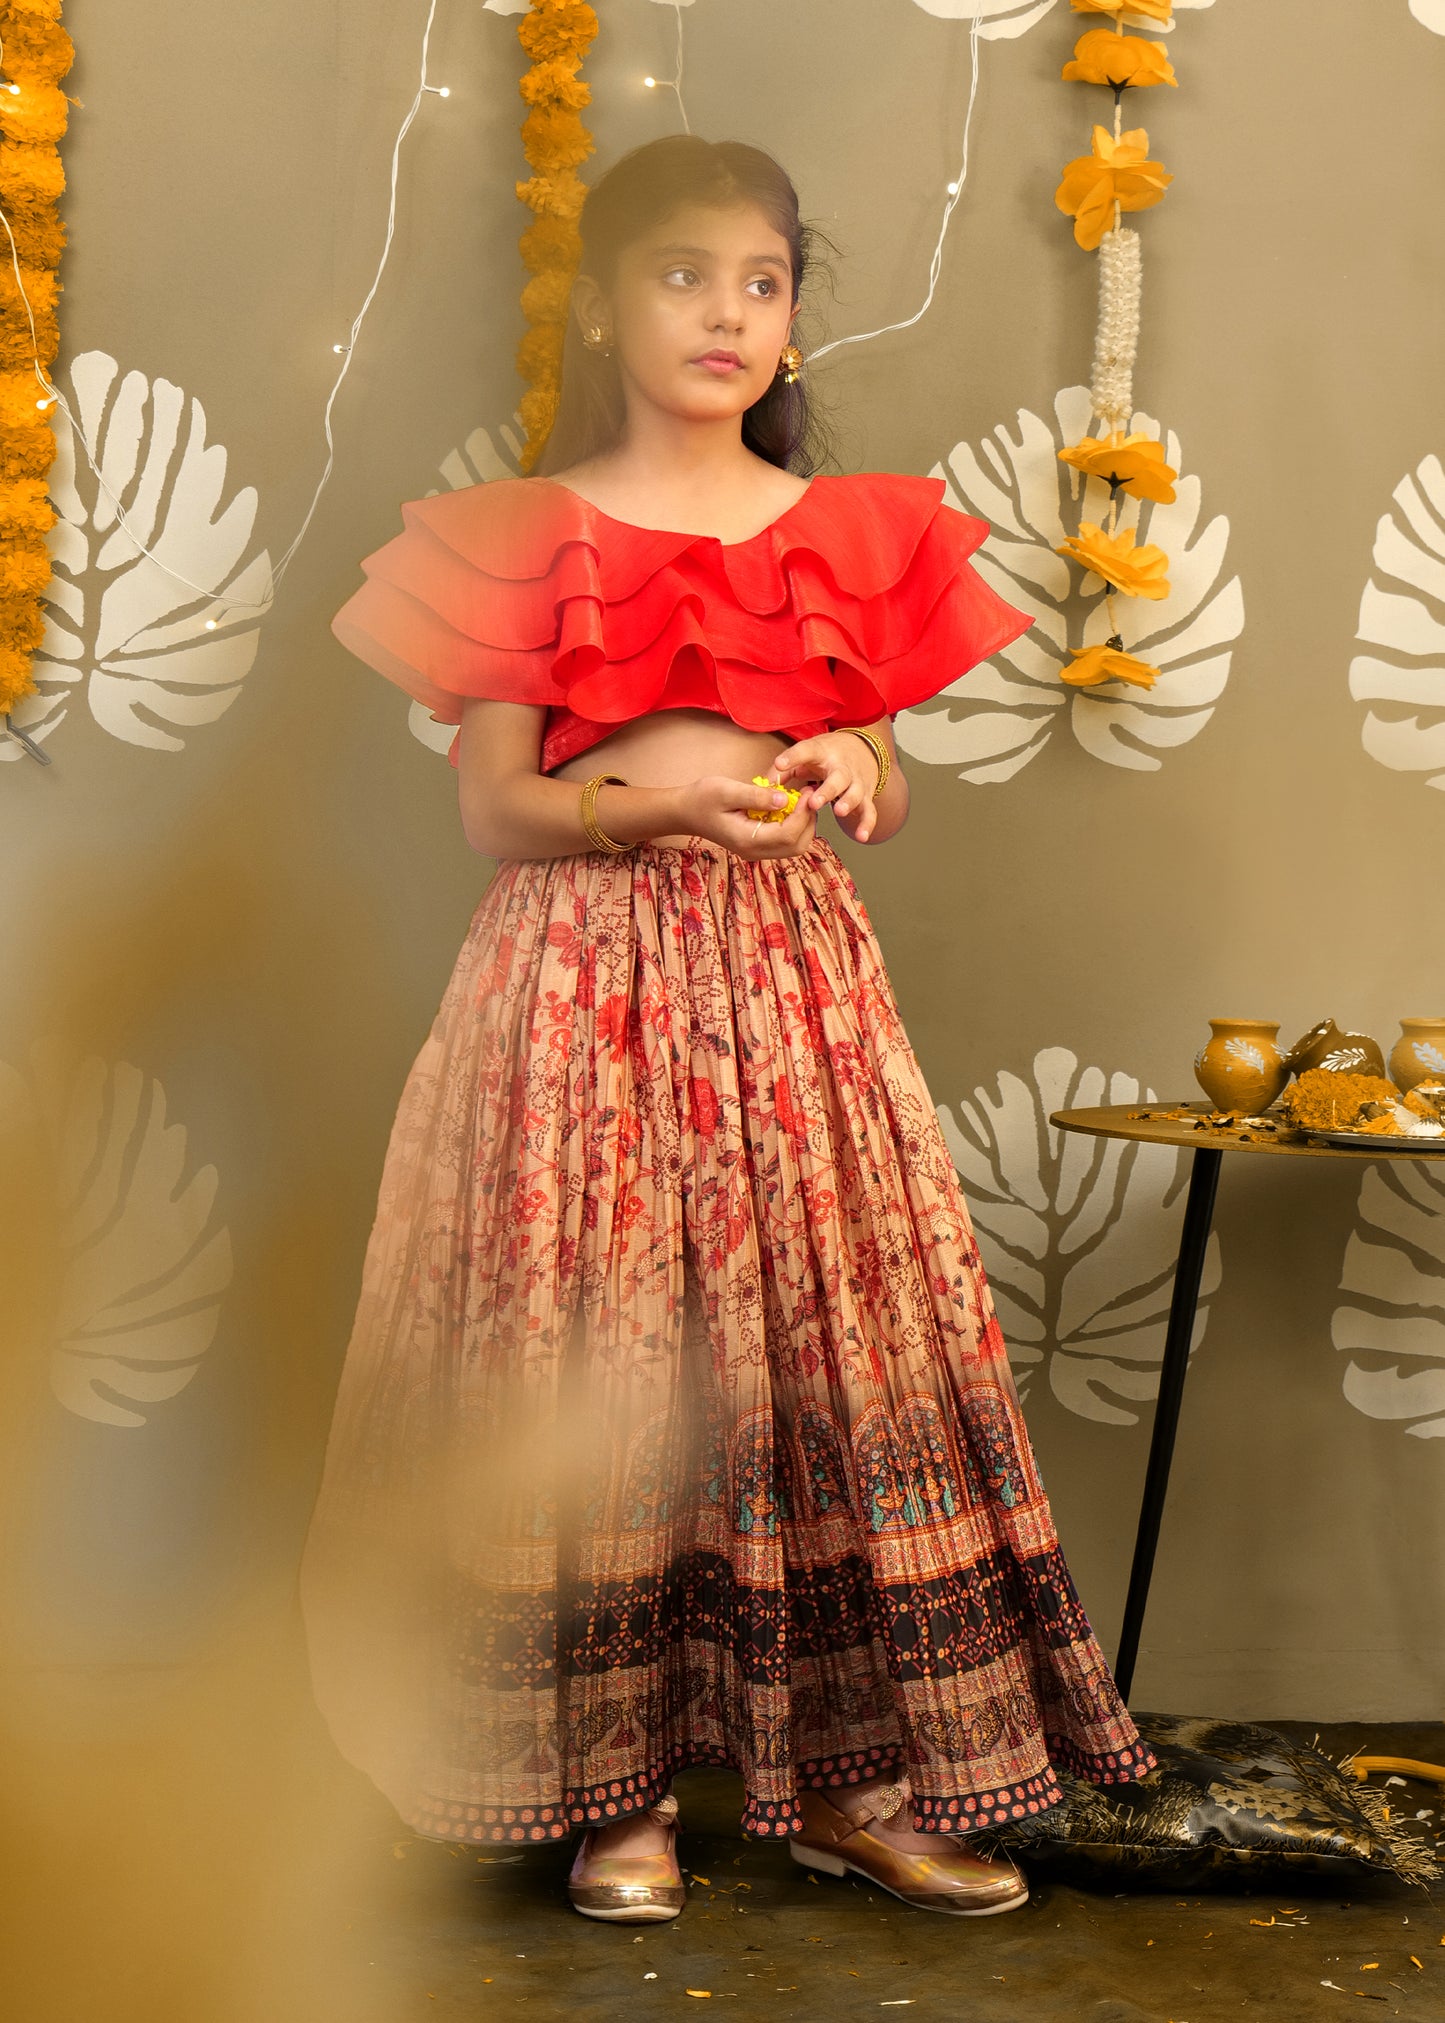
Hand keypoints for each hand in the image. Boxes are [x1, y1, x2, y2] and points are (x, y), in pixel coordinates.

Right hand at [673, 772, 818, 859]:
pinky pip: (784, 842)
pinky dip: (793, 826)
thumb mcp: (727, 790)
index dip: (803, 814)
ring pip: (794, 847)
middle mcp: (754, 851)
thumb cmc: (702, 798)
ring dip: (803, 825)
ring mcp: (756, 851)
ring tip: (801, 800)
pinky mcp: (757, 846)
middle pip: (796, 846)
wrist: (685, 812)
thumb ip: (757, 796)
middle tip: (808, 795)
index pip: (788, 834)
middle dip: (808, 821)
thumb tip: (785, 799)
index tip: (807, 791)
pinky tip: (789, 807)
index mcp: (747, 839)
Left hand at [771, 731, 881, 841]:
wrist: (860, 751)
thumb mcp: (804, 755)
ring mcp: (857, 782)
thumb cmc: (824, 757)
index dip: (793, 758)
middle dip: (827, 790)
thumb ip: (784, 770)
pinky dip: (867, 824)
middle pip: (838, 777)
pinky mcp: (866, 796)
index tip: (779, 764)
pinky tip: (861, 836)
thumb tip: (763, 786)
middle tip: (813, 803)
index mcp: (823, 753)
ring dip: (848, 803)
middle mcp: (842, 767)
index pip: (806, 752)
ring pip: (856, 793)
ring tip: (838, 812)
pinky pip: (869, 811)